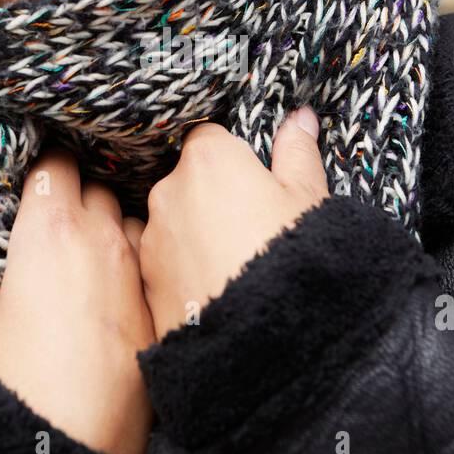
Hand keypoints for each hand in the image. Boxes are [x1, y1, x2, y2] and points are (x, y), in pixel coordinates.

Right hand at [0, 145, 154, 453]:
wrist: (74, 440)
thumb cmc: (15, 378)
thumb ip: (0, 284)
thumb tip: (16, 286)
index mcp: (50, 228)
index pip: (54, 164)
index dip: (44, 165)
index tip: (37, 172)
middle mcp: (100, 238)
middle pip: (96, 184)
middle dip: (78, 190)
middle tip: (58, 211)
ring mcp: (136, 271)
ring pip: (128, 220)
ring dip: (110, 226)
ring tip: (89, 249)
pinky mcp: (157, 307)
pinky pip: (146, 266)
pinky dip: (130, 266)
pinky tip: (114, 287)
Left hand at [139, 107, 329, 339]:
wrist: (263, 336)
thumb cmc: (292, 255)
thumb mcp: (308, 198)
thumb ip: (298, 151)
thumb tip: (300, 117)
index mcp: (208, 160)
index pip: (209, 139)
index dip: (232, 159)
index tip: (253, 182)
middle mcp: (168, 192)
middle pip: (188, 183)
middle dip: (212, 198)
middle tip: (251, 229)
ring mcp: (153, 239)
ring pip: (174, 226)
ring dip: (195, 237)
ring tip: (234, 267)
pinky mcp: (145, 283)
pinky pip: (166, 266)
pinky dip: (185, 273)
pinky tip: (216, 292)